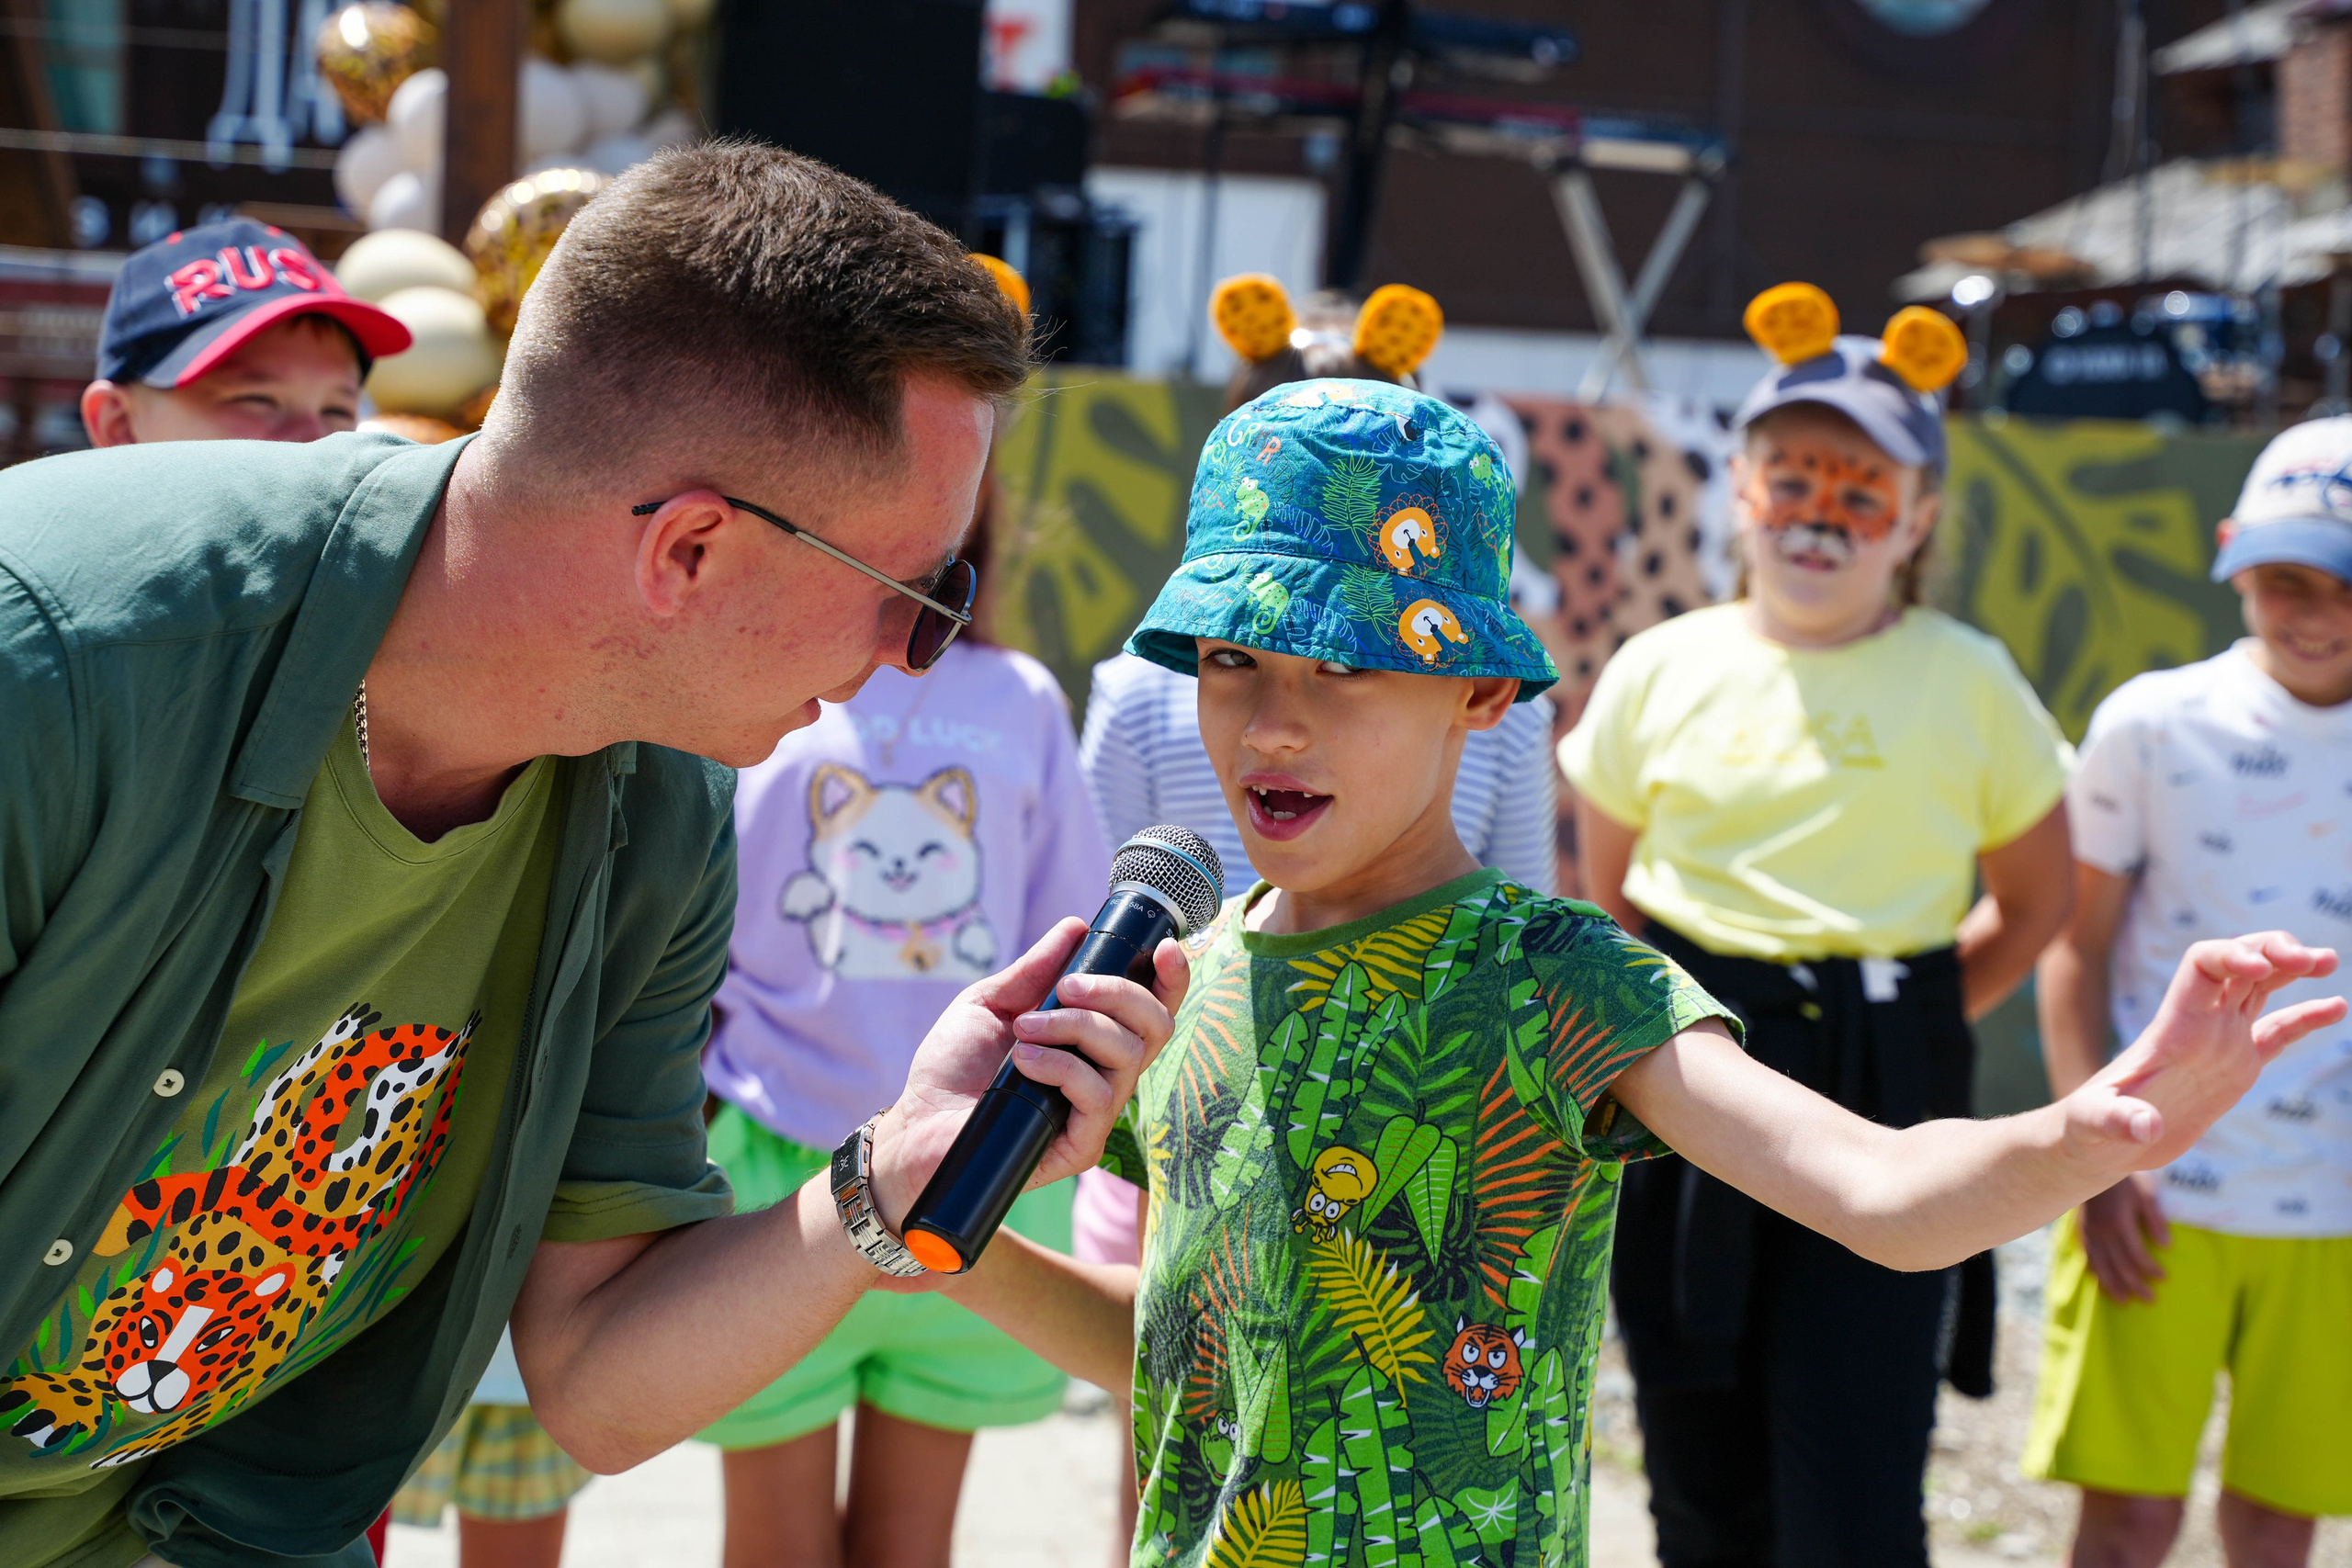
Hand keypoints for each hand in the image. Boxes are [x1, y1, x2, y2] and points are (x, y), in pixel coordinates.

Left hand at [866, 917, 1188, 1234]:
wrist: (916, 1124)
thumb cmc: (951, 1068)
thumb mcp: (991, 1003)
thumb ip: (1035, 970)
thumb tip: (1076, 926)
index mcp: (1093, 1043)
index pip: (1153, 1011)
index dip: (1172, 980)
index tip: (1166, 948)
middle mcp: (1106, 1077)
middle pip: (1156, 1027)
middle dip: (1118, 993)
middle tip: (1067, 987)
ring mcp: (1097, 1114)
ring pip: (1127, 1056)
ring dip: (1076, 1027)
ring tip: (1024, 1029)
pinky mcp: (1082, 1147)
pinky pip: (1099, 1096)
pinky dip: (1062, 1067)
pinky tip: (1024, 1062)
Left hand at [2060, 932, 2343, 1177]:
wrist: (2101, 1142)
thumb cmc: (2090, 1128)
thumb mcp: (2097, 1124)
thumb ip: (2119, 1121)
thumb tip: (2147, 1128)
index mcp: (2172, 1026)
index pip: (2202, 964)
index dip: (2232, 955)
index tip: (2263, 968)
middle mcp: (2199, 1024)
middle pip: (2237, 963)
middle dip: (2271, 950)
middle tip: (2310, 959)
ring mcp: (2219, 1042)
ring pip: (2260, 988)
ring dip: (2292, 968)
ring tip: (2327, 960)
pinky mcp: (2235, 1067)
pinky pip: (2277, 1032)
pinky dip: (2306, 1017)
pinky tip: (2337, 1005)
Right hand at [2077, 1172, 2170, 1303]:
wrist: (2092, 1161)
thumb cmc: (2126, 1177)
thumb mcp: (2146, 1192)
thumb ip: (2155, 1218)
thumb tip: (2166, 1246)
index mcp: (2119, 1222)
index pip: (2136, 1255)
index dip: (2150, 1269)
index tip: (2163, 1277)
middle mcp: (2102, 1231)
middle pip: (2119, 1265)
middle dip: (2135, 1284)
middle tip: (2150, 1299)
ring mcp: (2089, 1231)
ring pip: (2101, 1265)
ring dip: (2113, 1284)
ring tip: (2124, 1301)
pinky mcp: (2082, 1229)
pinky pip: (2088, 1255)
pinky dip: (2096, 1271)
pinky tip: (2102, 1281)